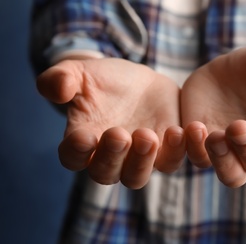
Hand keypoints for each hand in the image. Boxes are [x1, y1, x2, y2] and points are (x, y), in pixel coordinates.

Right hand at [36, 58, 185, 188]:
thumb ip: (61, 78)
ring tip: (149, 136)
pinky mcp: (166, 151)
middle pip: (106, 174)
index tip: (84, 137)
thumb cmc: (105, 80)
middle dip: (112, 158)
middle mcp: (110, 157)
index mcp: (83, 141)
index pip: (72, 157)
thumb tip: (58, 88)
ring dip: (143, 161)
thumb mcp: (79, 72)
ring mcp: (139, 157)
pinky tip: (182, 130)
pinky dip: (179, 150)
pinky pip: (173, 160)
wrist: (139, 81)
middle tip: (119, 135)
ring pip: (138, 177)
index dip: (76, 151)